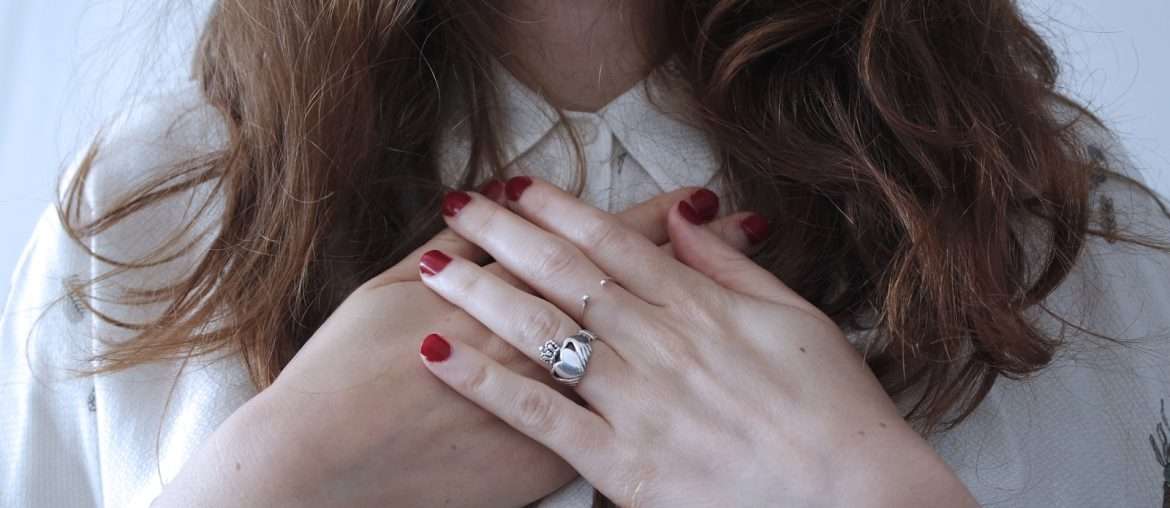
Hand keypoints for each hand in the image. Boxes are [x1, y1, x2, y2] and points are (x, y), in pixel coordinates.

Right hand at [153, 183, 764, 507]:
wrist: (325, 463)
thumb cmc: (345, 371)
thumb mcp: (387, 289)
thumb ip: (446, 249)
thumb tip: (485, 208)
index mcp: (508, 291)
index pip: (596, 244)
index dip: (652, 217)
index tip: (700, 195)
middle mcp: (541, 343)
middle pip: (634, 289)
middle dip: (691, 253)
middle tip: (739, 222)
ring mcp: (551, 405)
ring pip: (638, 352)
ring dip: (692, 316)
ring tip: (732, 297)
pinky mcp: (546, 459)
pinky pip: (611, 422)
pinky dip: (656, 396)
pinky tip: (690, 380)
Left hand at [415, 177, 977, 506]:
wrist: (859, 499)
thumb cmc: (835, 410)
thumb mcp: (797, 317)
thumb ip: (733, 267)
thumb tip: (690, 214)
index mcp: (701, 307)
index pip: (614, 243)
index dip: (558, 209)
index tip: (515, 186)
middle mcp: (661, 344)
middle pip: (565, 275)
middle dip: (505, 235)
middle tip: (457, 205)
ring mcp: (638, 402)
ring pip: (543, 333)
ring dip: (482, 293)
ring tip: (433, 266)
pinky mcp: (622, 464)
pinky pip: (539, 416)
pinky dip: (484, 383)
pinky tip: (438, 354)